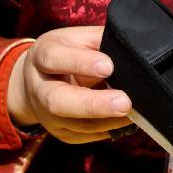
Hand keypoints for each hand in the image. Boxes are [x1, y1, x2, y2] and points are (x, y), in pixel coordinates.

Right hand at [7, 26, 131, 142]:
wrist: (38, 80)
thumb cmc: (66, 53)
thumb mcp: (78, 37)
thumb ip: (98, 39)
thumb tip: (127, 48)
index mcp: (42, 55)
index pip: (54, 59)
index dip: (80, 62)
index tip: (109, 66)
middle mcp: (39, 88)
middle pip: (58, 102)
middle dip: (93, 104)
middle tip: (124, 103)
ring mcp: (47, 115)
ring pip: (76, 125)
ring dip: (108, 121)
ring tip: (134, 113)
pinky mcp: (60, 132)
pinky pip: (86, 136)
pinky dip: (108, 129)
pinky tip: (125, 120)